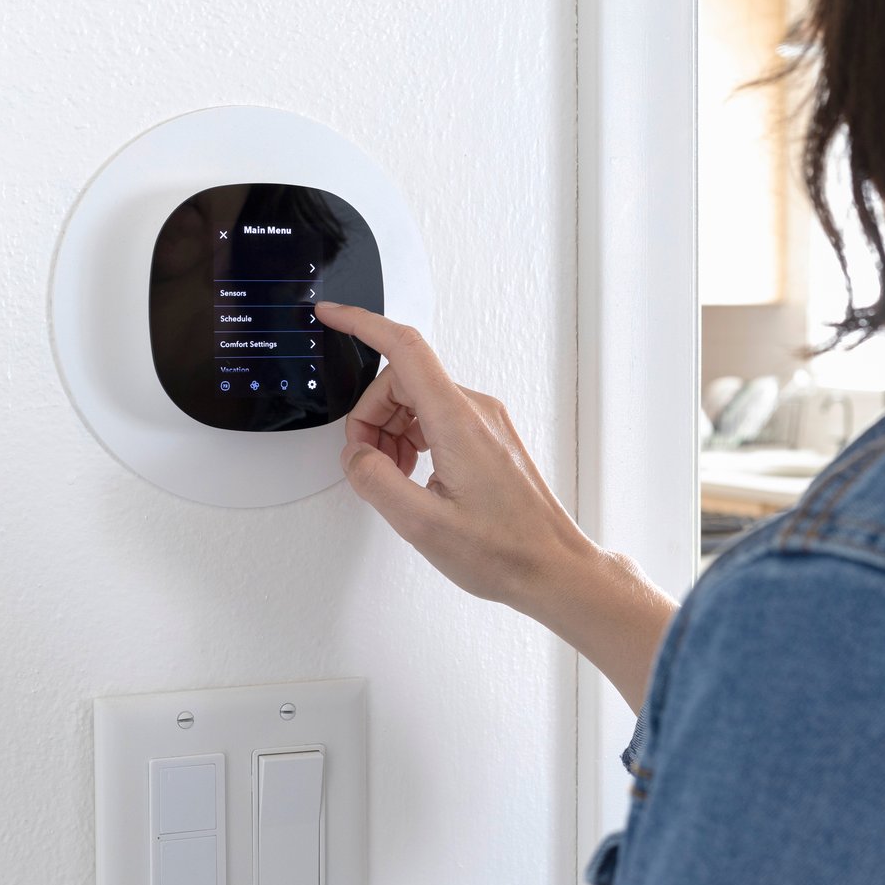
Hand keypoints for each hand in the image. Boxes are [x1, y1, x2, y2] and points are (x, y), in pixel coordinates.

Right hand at [315, 301, 676, 708]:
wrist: (554, 568)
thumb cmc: (503, 551)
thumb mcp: (421, 524)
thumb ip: (375, 480)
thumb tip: (356, 455)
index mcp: (457, 420)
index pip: (404, 347)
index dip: (361, 324)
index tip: (331, 316)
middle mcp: (475, 410)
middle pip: (402, 381)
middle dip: (371, 416)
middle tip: (367, 464)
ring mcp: (486, 422)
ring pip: (418, 402)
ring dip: (392, 432)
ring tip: (394, 479)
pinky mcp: (489, 438)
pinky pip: (438, 420)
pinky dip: (413, 440)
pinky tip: (414, 476)